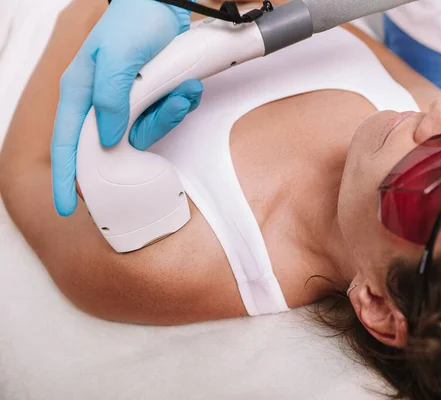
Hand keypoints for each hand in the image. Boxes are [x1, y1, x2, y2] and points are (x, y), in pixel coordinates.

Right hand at [51, 0, 201, 215]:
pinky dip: (181, 103)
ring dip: (171, 112)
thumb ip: (110, 100)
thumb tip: (111, 138)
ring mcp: (127, 99)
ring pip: (147, 130)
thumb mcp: (115, 57)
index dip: (66, 176)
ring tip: (184, 86)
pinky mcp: (150, 95)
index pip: (67, 142)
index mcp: (81, 91)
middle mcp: (101, 99)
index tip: (66, 206)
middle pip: (119, 141)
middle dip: (152, 128)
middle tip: (171, 105)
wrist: (166, 3)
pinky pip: (164, 115)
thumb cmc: (134, 19)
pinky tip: (188, 85)